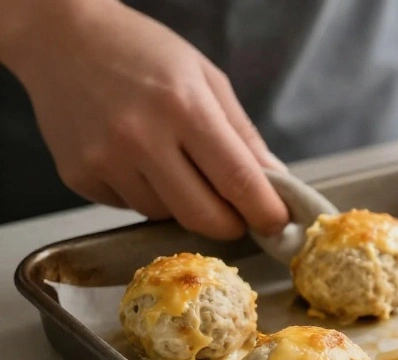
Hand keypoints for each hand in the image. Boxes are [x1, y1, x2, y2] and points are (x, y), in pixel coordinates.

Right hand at [0, 0, 287, 238]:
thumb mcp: (205, 77)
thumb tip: (275, 181)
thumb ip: (242, 134)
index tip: (277, 224)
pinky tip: (136, 159)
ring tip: (174, 162)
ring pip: (166, 216)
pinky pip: (130, 207)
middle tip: (239, 214)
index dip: (264, 211)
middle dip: (230, 224)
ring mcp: (105, 161)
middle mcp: (141, 139)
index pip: (238, 180)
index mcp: (183, 108)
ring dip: (184, 204)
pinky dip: (145, 194)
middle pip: (203, 216)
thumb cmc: (140, 51)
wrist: (59, 37)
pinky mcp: (78, 177)